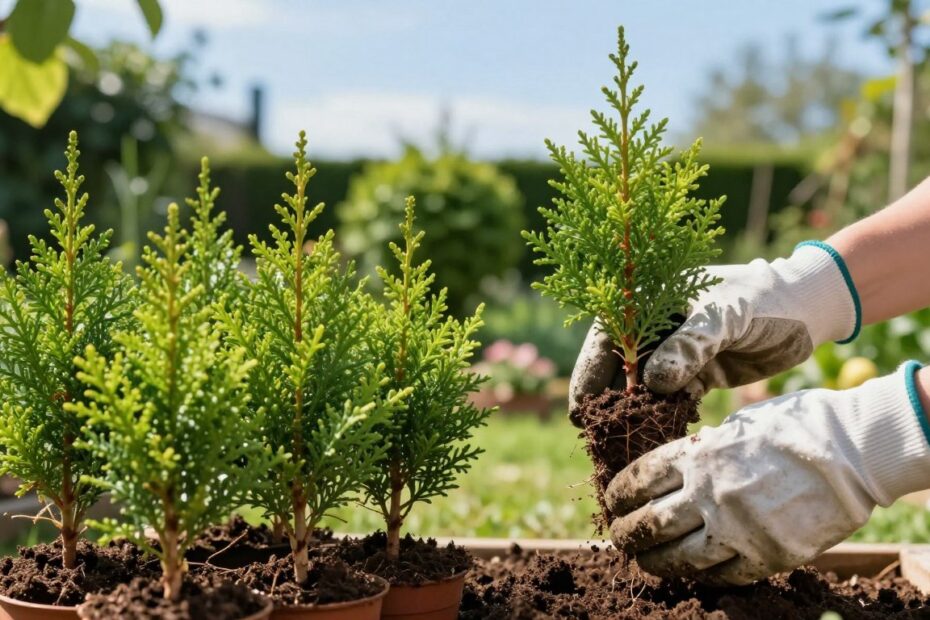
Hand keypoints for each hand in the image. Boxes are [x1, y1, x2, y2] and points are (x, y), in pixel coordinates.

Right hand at [568, 243, 858, 419]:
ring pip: (644, 392)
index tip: (580, 413)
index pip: (605, 341)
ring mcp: (674, 355)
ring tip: (627, 450)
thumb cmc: (763, 296)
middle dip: (610, 405)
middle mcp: (653, 330)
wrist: (810, 308)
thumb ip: (689, 345)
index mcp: (647, 302)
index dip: (588, 377)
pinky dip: (668, 421)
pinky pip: (672, 403)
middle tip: (602, 441)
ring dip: (637, 418)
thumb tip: (652, 384)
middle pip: (618, 371)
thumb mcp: (724, 315)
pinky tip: (664, 442)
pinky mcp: (696, 376)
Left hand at [606, 363, 929, 584]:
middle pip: (649, 522)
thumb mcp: (735, 425)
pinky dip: (702, 576)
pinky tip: (694, 572)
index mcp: (698, 454)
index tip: (613, 501)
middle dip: (626, 533)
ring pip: (678, 557)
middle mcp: (709, 493)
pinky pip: (721, 575)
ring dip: (653, 561)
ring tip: (643, 561)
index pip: (639, 479)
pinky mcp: (766, 555)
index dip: (619, 494)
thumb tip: (677, 465)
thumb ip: (702, 449)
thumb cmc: (795, 425)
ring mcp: (737, 528)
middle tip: (620, 536)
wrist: (853, 452)